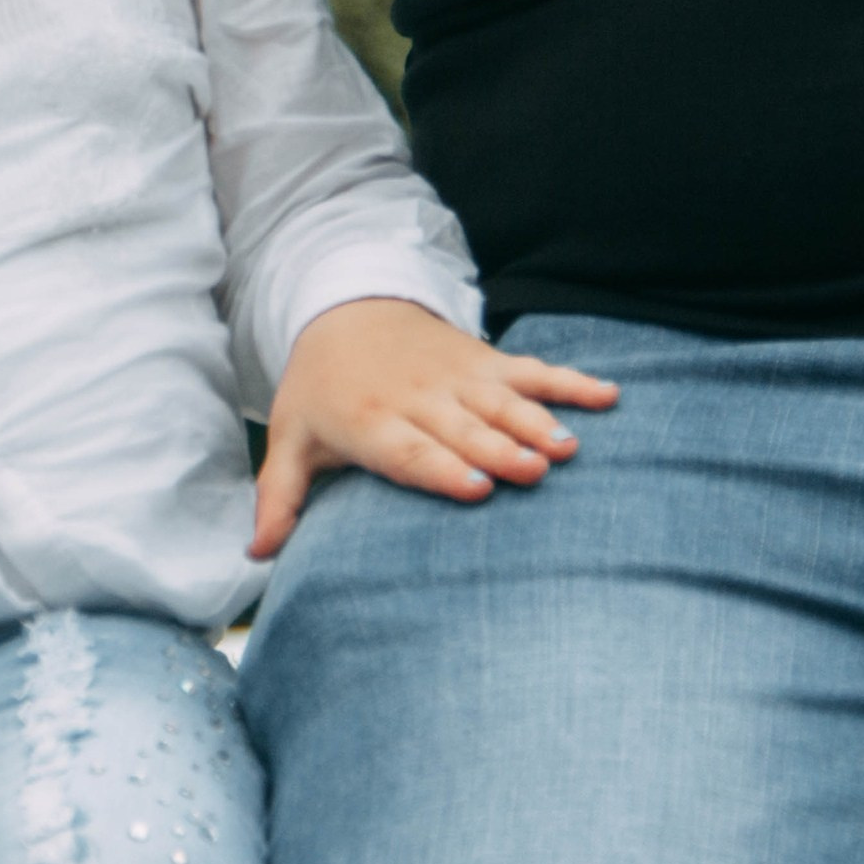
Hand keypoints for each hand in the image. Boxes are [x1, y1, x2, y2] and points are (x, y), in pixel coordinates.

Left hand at [251, 297, 618, 557]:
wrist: (343, 309)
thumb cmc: (319, 390)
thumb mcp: (290, 439)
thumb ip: (278, 498)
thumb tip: (256, 555)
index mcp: (369, 422)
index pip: (408, 449)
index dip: (441, 467)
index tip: (475, 488)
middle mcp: (417, 399)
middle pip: (462, 428)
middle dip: (496, 449)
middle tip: (534, 472)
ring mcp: (456, 378)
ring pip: (501, 401)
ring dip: (536, 422)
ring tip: (568, 447)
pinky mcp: (485, 361)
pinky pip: (532, 371)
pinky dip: (569, 381)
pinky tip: (608, 396)